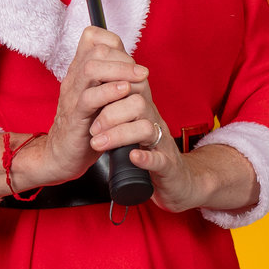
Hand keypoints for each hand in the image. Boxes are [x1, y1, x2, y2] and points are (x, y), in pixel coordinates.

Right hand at [38, 26, 150, 184]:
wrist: (61, 155)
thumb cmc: (85, 125)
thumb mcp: (99, 96)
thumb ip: (110, 79)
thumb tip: (133, 64)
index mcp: (79, 71)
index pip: (92, 39)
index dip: (114, 43)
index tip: (131, 59)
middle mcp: (74, 79)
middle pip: (95, 51)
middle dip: (123, 57)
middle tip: (141, 72)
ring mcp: (72, 97)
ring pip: (91, 69)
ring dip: (119, 70)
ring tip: (138, 79)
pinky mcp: (75, 118)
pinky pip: (88, 98)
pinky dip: (109, 92)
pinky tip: (124, 92)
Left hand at [86, 62, 207, 213]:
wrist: (178, 181)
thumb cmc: (151, 152)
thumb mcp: (132, 128)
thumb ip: (117, 113)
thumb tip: (92, 95)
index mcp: (144, 113)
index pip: (132, 87)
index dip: (111, 87)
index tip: (89, 95)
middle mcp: (155, 123)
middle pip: (138, 103)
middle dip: (110, 114)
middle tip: (92, 128)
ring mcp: (163, 144)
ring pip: (146, 128)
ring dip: (120, 134)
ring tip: (99, 144)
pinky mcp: (169, 167)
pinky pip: (159, 159)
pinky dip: (145, 158)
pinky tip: (133, 156)